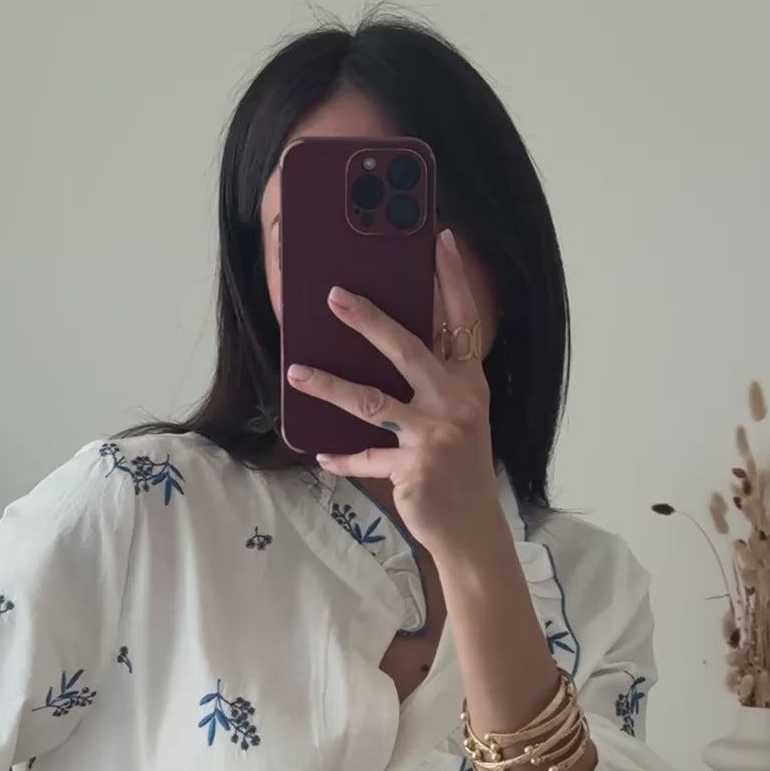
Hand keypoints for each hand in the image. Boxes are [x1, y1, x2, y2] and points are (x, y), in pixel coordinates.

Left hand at [286, 228, 502, 558]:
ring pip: (371, 402)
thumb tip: (389, 344)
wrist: (473, 530)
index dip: (454, 279)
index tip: (441, 240)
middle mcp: (456, 404)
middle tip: (334, 296)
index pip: (464, 321)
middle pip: (408, 349)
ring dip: (329, 385)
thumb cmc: (460, 470)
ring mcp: (434, 437)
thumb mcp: (459, 419)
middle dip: (369, 320)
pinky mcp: (413, 469)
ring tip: (296, 371)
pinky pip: (365, 457)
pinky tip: (321, 454)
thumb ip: (434, 385)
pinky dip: (342, 458)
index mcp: (470, 384)